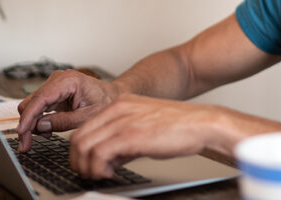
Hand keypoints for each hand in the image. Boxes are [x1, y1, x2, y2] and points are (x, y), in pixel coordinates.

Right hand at [16, 69, 120, 151]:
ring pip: (31, 105)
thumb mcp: (88, 116)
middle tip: (26, 145)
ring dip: (33, 123)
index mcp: (68, 81)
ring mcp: (54, 85)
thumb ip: (64, 121)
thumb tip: (40, 126)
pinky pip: (38, 107)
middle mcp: (58, 79)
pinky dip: (38, 120)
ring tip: (45, 137)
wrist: (112, 96)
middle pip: (31, 102)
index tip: (21, 133)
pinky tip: (47, 131)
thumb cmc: (105, 102)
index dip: (28, 117)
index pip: (40, 99)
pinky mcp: (53, 92)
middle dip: (27, 124)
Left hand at [68, 94, 231, 178]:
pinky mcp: (131, 135)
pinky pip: (99, 154)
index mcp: (119, 104)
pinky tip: (110, 173)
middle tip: (90, 173)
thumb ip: (123, 139)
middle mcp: (117, 109)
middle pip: (78, 138)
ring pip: (84, 146)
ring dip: (87, 167)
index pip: (83, 129)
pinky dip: (98, 169)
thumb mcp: (144, 127)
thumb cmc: (179, 126)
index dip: (80, 152)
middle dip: (79, 162)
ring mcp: (123, 121)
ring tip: (101, 175)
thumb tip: (108, 158)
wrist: (202, 123)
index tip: (87, 165)